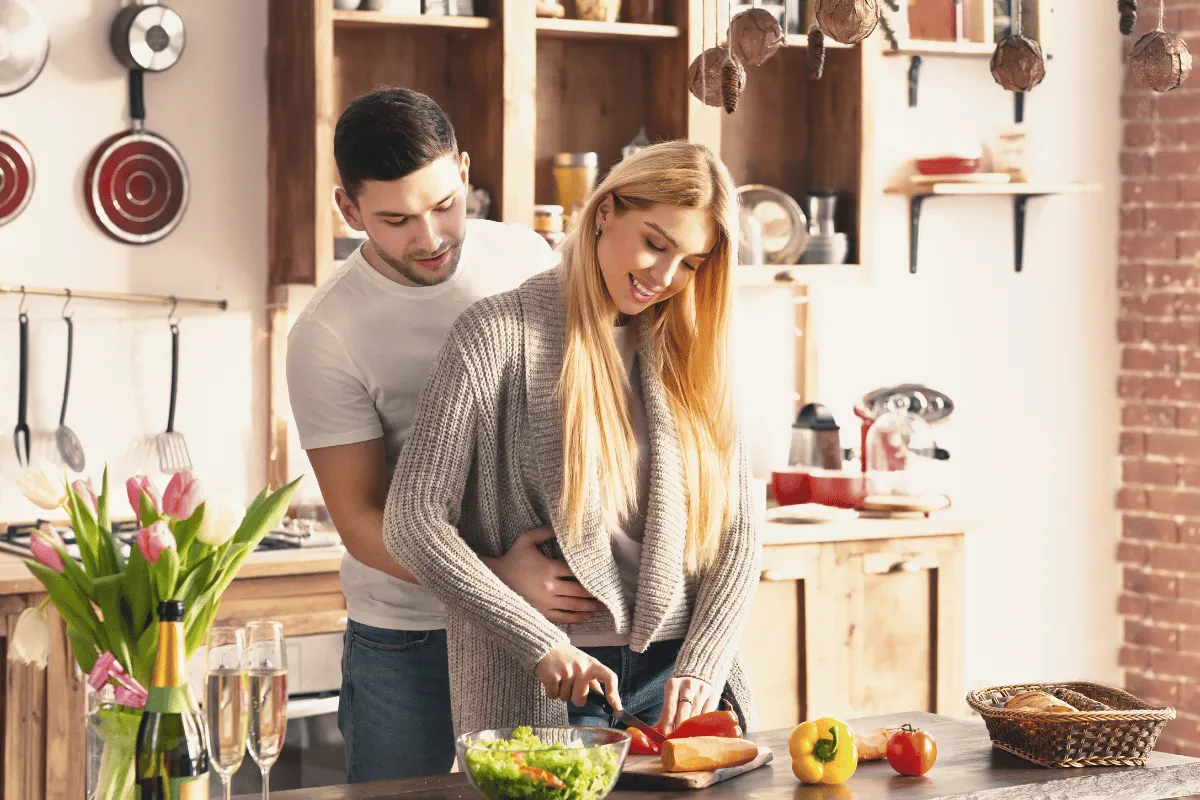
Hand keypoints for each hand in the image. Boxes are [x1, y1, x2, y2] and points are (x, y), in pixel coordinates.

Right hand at [484, 527, 605, 623]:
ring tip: (603, 606)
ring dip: (590, 606)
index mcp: (548, 568)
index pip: (575, 571)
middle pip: (579, 590)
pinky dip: (576, 617)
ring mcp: (545, 601)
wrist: (493, 579)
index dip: (590, 572)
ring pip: (573, 606)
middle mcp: (549, 586)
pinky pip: (562, 617)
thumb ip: (546, 531)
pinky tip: (586, 615)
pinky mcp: (540, 612)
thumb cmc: (512, 557)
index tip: (602, 572)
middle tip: (609, 592)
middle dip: (595, 592)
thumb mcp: (526, 539)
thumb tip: (563, 525)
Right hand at [535, 643, 621, 709]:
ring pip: (565, 698)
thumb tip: (605, 696)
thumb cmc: (567, 657)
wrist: (546, 645)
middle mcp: (582, 668)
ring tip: (559, 677)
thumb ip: (593, 679)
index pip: (609, 677)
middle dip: (573, 696)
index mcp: (592, 664)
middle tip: (569, 683)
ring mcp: (567, 672)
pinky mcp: (553, 676)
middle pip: (580, 700)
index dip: (614, 693)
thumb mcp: (584, 663)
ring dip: (561, 692)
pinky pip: (553, 696)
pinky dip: (551, 691)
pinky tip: (551, 679)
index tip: (616, 707)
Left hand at [657, 677, 717, 734]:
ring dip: (691, 727)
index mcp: (673, 685)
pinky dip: (702, 723)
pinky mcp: (713, 696)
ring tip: (687, 737)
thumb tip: (654, 730)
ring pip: (695, 715)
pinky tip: (699, 730)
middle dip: (680, 727)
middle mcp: (687, 686)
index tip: (667, 736)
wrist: (700, 672)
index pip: (670, 708)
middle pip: (683, 712)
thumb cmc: (682, 689)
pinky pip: (706, 714)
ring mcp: (701, 690)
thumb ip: (665, 713)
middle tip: (677, 740)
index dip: (668, 724)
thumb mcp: (671, 695)